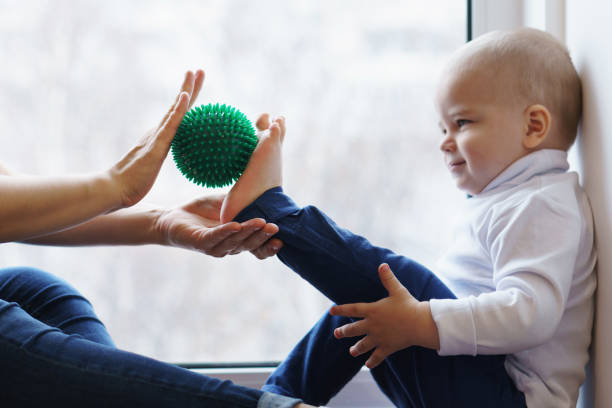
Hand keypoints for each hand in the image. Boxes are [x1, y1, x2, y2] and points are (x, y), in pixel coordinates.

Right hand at [108, 69, 203, 208]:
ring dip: (186, 91)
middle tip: (200, 70)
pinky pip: (170, 126)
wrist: (114, 189)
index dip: (188, 100)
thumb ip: (158, 159)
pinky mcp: (155, 146)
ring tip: (194, 73)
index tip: (196, 84)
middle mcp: (157, 132)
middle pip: (178, 106)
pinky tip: (185, 97)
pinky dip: (179, 110)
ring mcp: (156, 137)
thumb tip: (166, 159)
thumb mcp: (152, 168)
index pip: (178, 115)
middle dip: (189, 87)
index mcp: (159, 137)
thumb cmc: (133, 183)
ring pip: (175, 110)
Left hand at [156, 194, 282, 257]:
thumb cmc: (205, 212)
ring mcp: (215, 247)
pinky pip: (214, 237)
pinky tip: (235, 225)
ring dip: (248, 233)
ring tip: (261, 222)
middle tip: (275, 227)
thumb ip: (248, 202)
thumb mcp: (231, 204)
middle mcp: (230, 247)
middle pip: (250, 245)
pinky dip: (226, 232)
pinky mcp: (199, 242)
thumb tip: (268, 189)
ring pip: (235, 242)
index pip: (258, 248)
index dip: (270, 246)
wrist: (174, 217)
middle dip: (263, 236)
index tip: (283, 239)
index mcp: (239, 240)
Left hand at [330, 264, 439, 368]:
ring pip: (363, 345)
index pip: (352, 309)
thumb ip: (388, 278)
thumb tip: (382, 264)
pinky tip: (368, 365)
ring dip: (356, 349)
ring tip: (351, 351)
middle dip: (344, 332)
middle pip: (354, 329)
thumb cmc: (409, 305)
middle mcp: (372, 325)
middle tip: (337, 334)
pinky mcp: (387, 347)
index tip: (331, 311)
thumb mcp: (397, 290)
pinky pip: (377, 357)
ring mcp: (379, 338)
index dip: (341, 309)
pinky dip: (372, 361)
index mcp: (373, 311)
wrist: (420, 323)